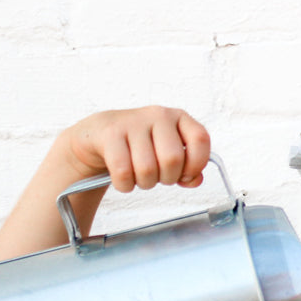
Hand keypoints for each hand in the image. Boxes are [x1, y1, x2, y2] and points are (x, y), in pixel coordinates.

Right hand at [58, 106, 211, 192]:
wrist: (99, 134)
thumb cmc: (140, 147)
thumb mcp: (168, 152)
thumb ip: (188, 167)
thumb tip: (195, 180)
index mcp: (179, 118)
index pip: (200, 139)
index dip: (196, 164)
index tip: (185, 175)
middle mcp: (158, 115)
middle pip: (173, 159)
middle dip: (167, 178)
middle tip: (158, 177)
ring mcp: (133, 122)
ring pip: (147, 169)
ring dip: (145, 183)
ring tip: (140, 177)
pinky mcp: (110, 133)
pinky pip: (123, 171)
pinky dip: (125, 184)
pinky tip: (124, 180)